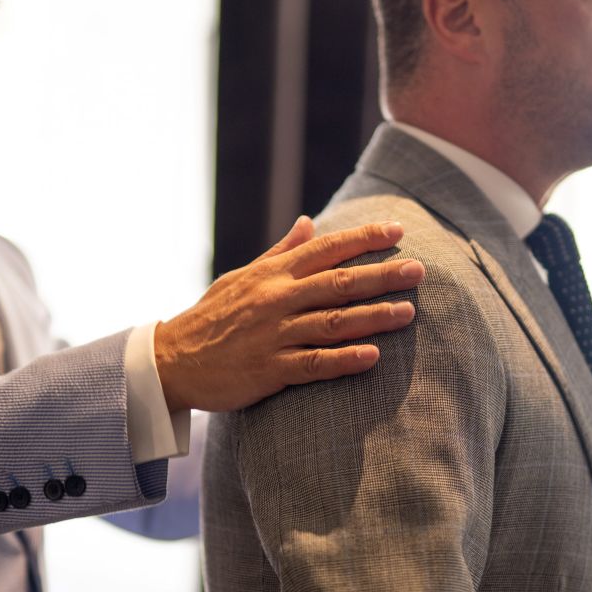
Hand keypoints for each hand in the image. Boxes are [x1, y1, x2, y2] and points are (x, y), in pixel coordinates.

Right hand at [155, 216, 424, 412]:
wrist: (172, 360)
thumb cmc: (212, 317)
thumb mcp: (242, 277)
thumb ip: (280, 252)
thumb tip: (309, 223)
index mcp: (272, 274)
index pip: (325, 248)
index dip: (363, 239)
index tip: (398, 232)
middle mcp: (275, 299)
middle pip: (337, 283)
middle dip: (381, 276)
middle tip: (419, 271)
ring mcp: (273, 334)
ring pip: (332, 322)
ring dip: (372, 317)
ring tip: (408, 313)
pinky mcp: (269, 369)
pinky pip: (313, 363)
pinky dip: (343, 360)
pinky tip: (373, 356)